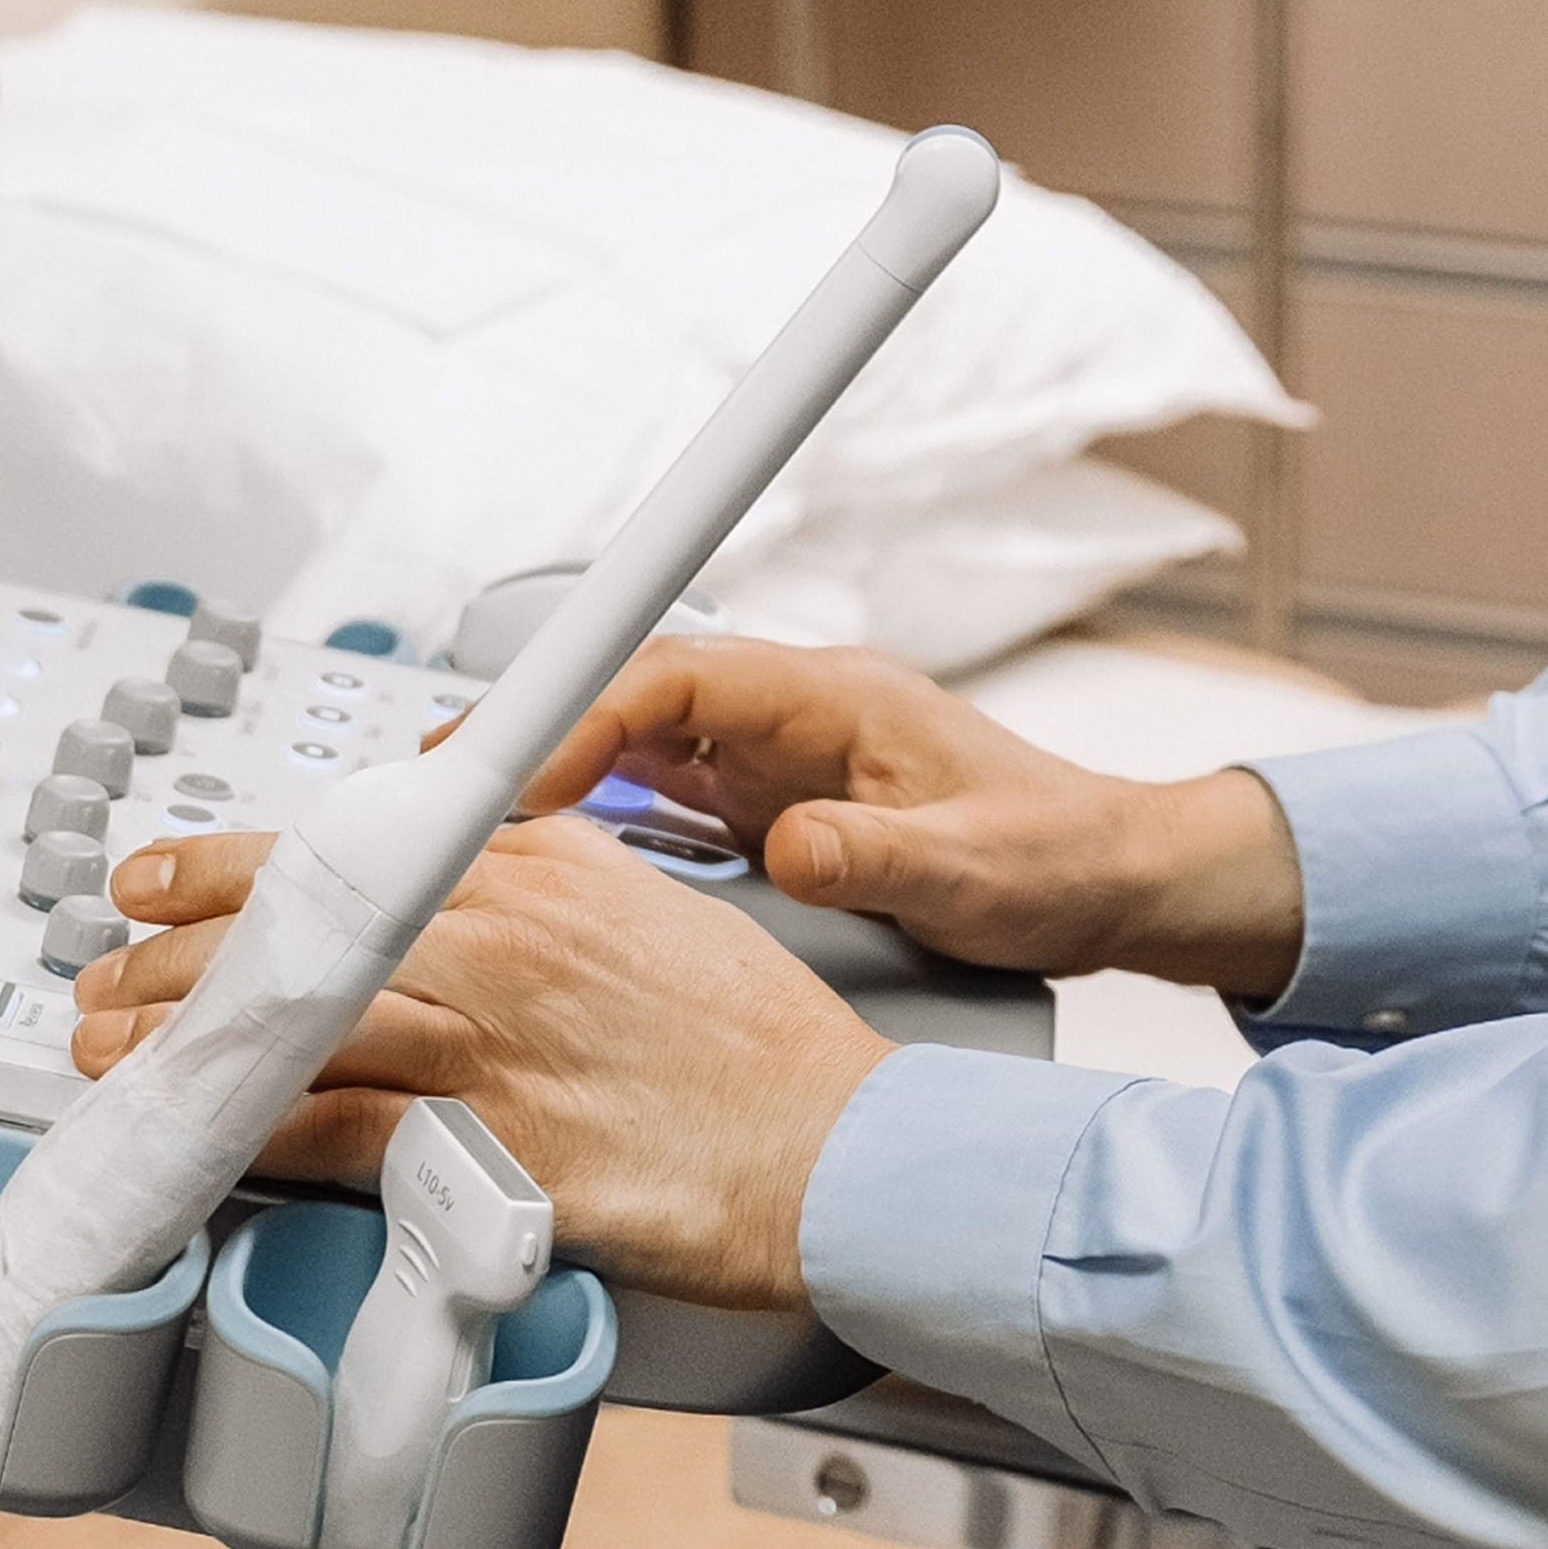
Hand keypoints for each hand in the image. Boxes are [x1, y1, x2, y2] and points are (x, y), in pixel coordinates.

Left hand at [69, 816, 884, 1312]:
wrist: (829, 1145)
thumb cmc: (757, 1046)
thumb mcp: (649, 907)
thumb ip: (548, 872)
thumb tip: (466, 855)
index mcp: (538, 864)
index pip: (346, 846)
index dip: (226, 864)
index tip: (154, 877)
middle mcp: (500, 937)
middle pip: (297, 930)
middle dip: (176, 955)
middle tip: (105, 976)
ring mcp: (487, 1040)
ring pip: (292, 1023)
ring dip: (185, 1042)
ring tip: (111, 1054)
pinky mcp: (484, 1144)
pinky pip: (330, 1132)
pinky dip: (250, 1133)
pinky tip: (201, 1138)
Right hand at [512, 635, 1307, 999]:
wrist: (1109, 875)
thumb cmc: (1056, 855)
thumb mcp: (973, 872)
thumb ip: (879, 859)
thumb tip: (793, 849)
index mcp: (838, 697)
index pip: (682, 672)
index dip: (588, 708)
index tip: (517, 767)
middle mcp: (796, 711)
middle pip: (635, 690)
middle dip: (535, 727)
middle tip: (437, 785)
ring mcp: (779, 752)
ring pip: (635, 735)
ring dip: (551, 766)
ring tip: (457, 817)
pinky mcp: (773, 797)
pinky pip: (660, 784)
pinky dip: (593, 804)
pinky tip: (542, 844)